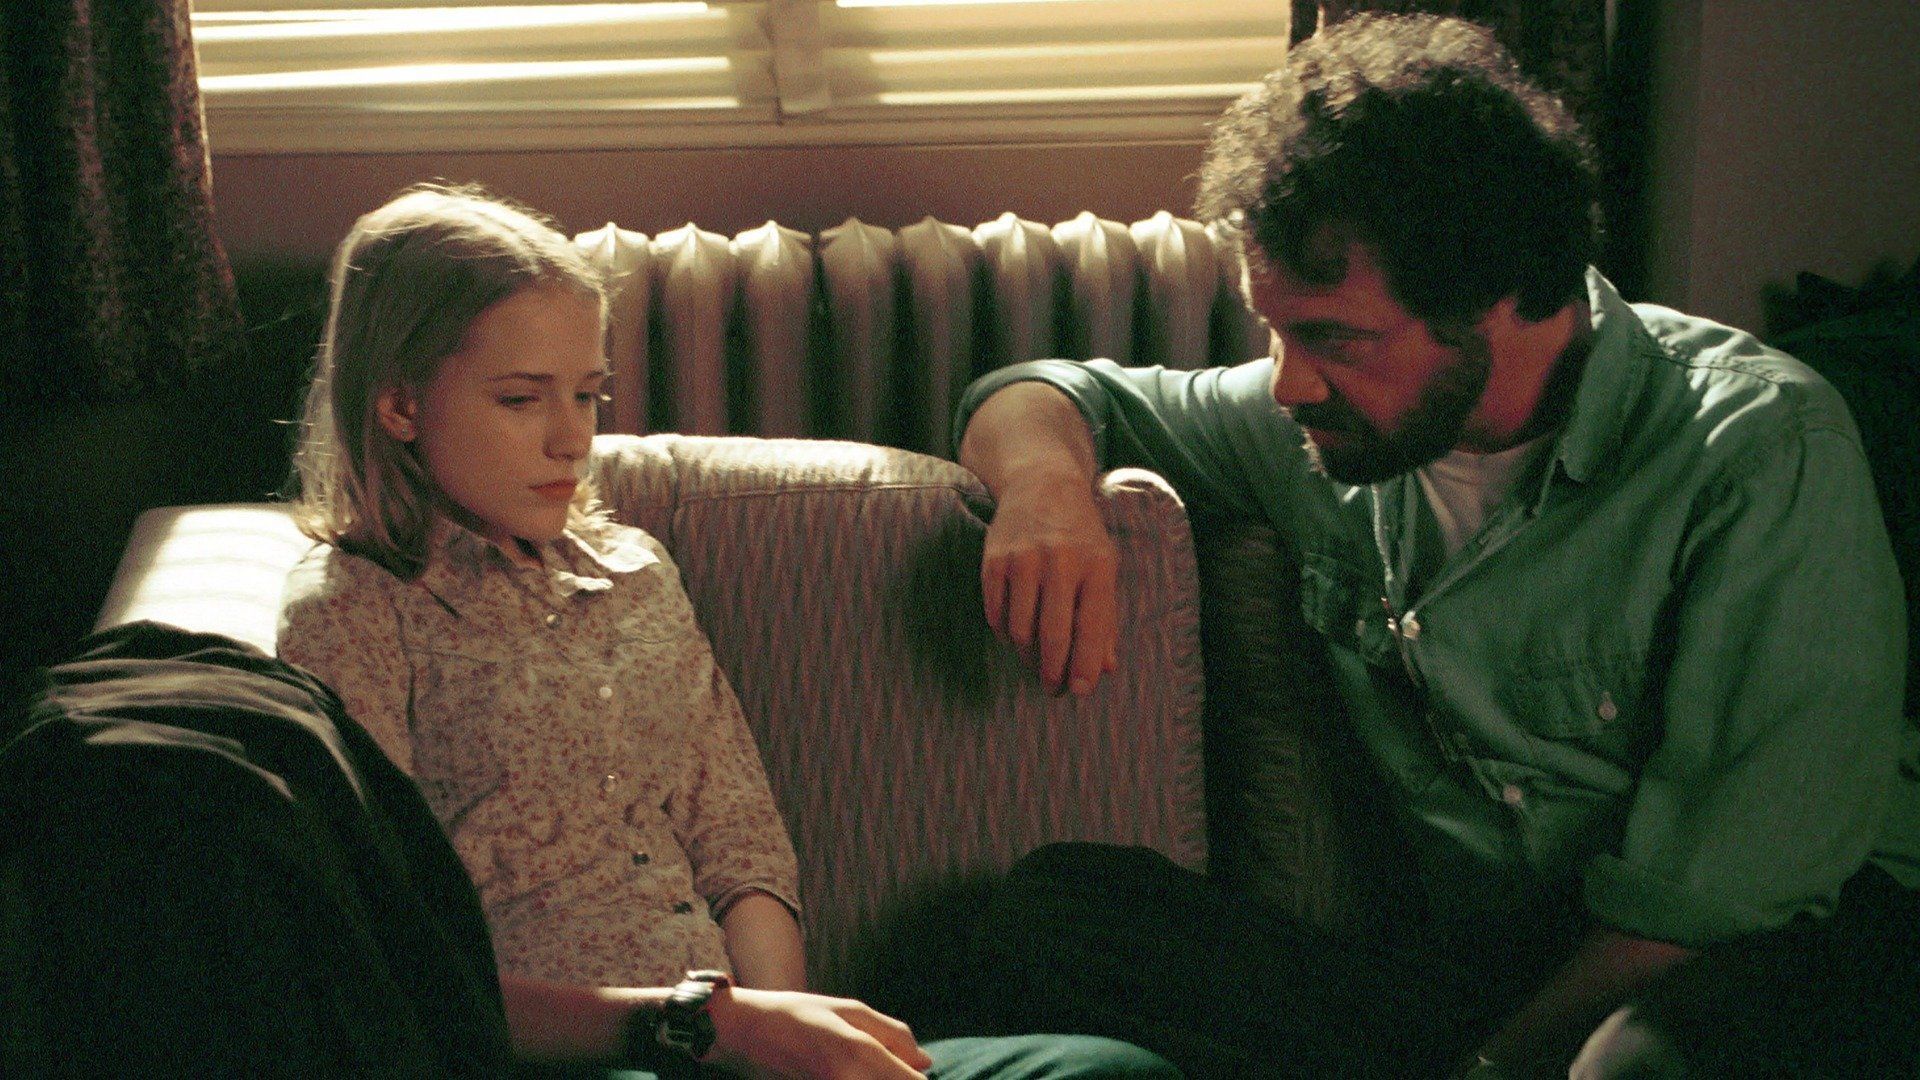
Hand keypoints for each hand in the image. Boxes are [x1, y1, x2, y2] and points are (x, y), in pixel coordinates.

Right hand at [703, 987, 933, 1078]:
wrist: (742, 1032)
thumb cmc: (798, 1013)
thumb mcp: (849, 1010)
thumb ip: (893, 1034)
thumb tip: (925, 1062)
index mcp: (858, 1051)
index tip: (922, 1074)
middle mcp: (846, 1079)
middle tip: (902, 1070)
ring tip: (885, 1069)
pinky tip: (858, 1072)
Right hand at [980, 478, 1119, 695]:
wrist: (1040, 484)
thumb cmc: (1080, 535)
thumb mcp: (1103, 568)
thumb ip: (1105, 618)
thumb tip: (1103, 668)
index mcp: (1096, 565)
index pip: (1091, 627)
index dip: (1084, 665)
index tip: (1078, 691)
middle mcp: (1060, 561)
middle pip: (1053, 635)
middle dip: (1053, 672)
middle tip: (1053, 689)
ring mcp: (1023, 560)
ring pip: (1021, 630)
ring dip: (1028, 655)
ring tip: (1036, 660)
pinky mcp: (994, 560)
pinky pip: (997, 614)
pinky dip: (1006, 633)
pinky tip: (1016, 634)